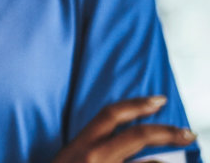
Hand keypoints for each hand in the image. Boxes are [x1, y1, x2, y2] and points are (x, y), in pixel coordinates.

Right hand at [52, 96, 196, 162]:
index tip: (158, 100)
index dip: (137, 104)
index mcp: (80, 144)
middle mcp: (93, 155)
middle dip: (166, 131)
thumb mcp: (69, 159)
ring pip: (146, 162)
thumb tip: (119, 141)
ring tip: (180, 155)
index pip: (110, 114)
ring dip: (167, 159)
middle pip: (136, 136)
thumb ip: (90, 148)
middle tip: (186, 132)